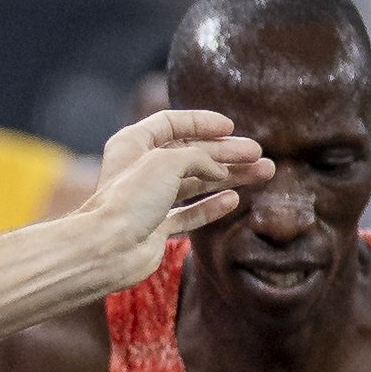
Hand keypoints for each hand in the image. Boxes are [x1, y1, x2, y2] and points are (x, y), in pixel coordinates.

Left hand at [78, 107, 268, 271]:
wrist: (107, 249)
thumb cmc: (131, 198)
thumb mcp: (169, 161)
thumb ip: (200, 157)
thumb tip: (219, 171)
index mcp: (133, 144)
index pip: (171, 124)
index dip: (201, 123)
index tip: (230, 127)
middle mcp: (139, 170)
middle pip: (189, 154)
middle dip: (226, 153)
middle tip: (258, 153)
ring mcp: (147, 201)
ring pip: (194, 184)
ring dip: (229, 177)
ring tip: (263, 172)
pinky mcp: (154, 228)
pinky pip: (187, 214)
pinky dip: (210, 207)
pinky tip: (233, 199)